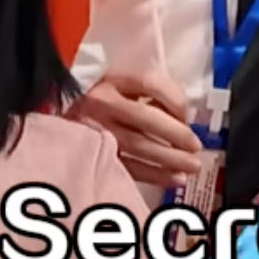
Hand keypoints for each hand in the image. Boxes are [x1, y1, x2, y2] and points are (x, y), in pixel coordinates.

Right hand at [75, 70, 204, 190]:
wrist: (62, 122)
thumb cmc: (100, 102)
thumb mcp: (119, 86)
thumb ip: (146, 95)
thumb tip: (179, 118)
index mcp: (111, 80)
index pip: (149, 82)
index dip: (174, 98)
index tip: (187, 114)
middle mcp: (101, 103)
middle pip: (145, 117)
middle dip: (176, 134)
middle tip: (196, 146)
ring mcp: (96, 131)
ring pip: (138, 145)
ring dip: (170, 158)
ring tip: (192, 166)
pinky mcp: (94, 155)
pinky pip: (129, 167)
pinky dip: (155, 175)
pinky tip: (174, 178)